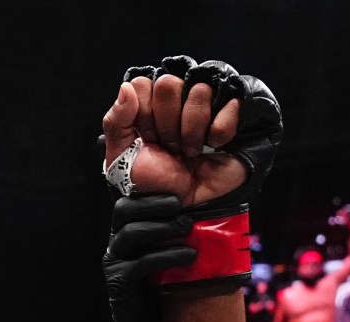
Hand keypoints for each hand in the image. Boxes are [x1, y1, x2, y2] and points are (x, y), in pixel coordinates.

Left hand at [100, 58, 279, 214]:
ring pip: (199, 90)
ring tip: (192, 151)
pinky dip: (220, 131)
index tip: (149, 139)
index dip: (143, 114)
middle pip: (168, 83)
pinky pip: (231, 103)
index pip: (142, 83)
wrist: (189, 209)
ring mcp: (207, 103)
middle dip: (167, 124)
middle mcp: (177, 98)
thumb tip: (126, 87)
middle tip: (171, 147)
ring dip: (192, 131)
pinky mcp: (234, 112)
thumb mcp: (122, 159)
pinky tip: (216, 145)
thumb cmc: (156, 185)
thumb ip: (115, 122)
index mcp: (149, 104)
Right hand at [102, 194, 194, 321]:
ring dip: (163, 228)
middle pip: (124, 212)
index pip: (128, 204)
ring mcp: (114, 263)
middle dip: (153, 206)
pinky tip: (189, 256)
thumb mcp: (165, 256)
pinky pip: (141, 262)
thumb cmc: (160, 289)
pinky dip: (167, 255)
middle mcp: (115, 245)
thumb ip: (171, 235)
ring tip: (189, 228)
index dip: (150, 197)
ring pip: (132, 233)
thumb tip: (199, 213)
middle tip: (181, 208)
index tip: (177, 197)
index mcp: (125, 235)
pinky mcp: (119, 282)